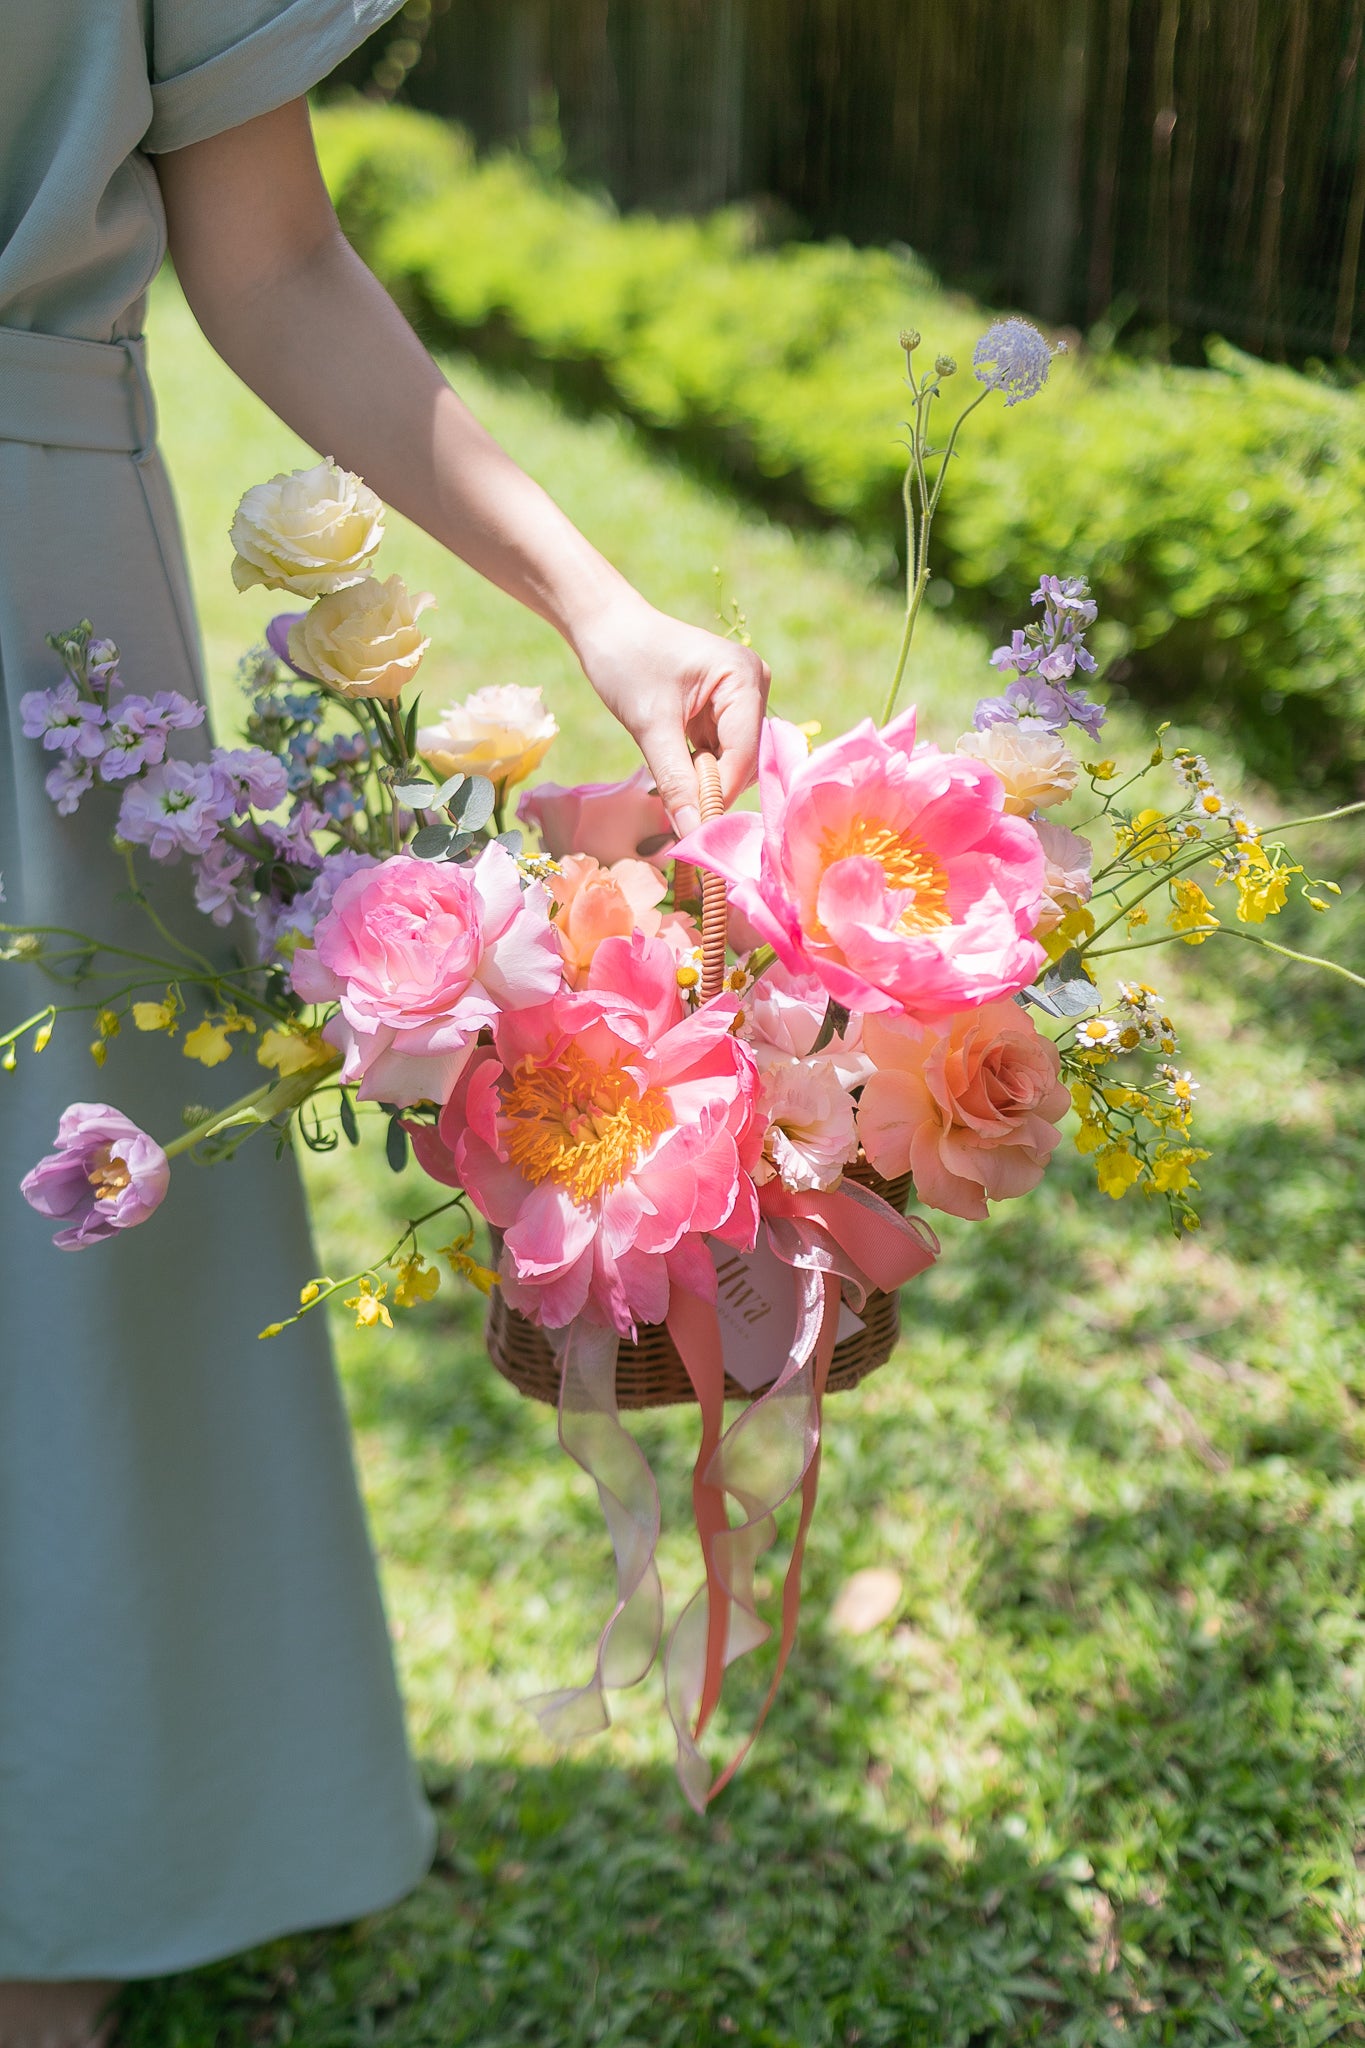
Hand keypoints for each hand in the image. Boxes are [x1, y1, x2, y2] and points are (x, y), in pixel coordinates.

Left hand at [570, 592, 770, 834]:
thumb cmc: (625, 661)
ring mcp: (741, 697)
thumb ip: (674, 780)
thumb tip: (692, 834)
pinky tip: (674, 768)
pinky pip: (721, 752)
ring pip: (734, 761)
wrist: (605, 627)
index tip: (695, 833)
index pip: (745, 754)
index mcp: (744, 678)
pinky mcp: (725, 709)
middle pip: (746, 760)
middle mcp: (753, 685)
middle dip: (713, 788)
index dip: (720, 795)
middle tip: (677, 813)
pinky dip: (699, 769)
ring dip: (705, 780)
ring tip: (670, 783)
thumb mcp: (650, 724)